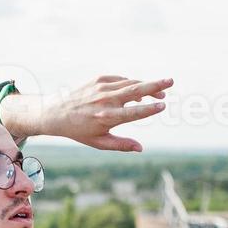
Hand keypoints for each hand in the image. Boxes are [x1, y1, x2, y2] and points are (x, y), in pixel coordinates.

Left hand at [0, 75, 172, 151]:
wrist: (56, 112)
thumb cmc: (80, 131)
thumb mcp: (99, 143)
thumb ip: (121, 145)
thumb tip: (141, 148)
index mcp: (107, 117)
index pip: (134, 112)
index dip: (150, 109)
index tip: (163, 106)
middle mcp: (106, 100)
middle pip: (136, 90)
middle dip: (155, 86)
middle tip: (171, 81)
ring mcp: (102, 87)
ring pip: (131, 83)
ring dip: (148, 86)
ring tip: (162, 90)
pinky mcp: (99, 79)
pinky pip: (121, 79)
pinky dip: (132, 84)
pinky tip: (139, 91)